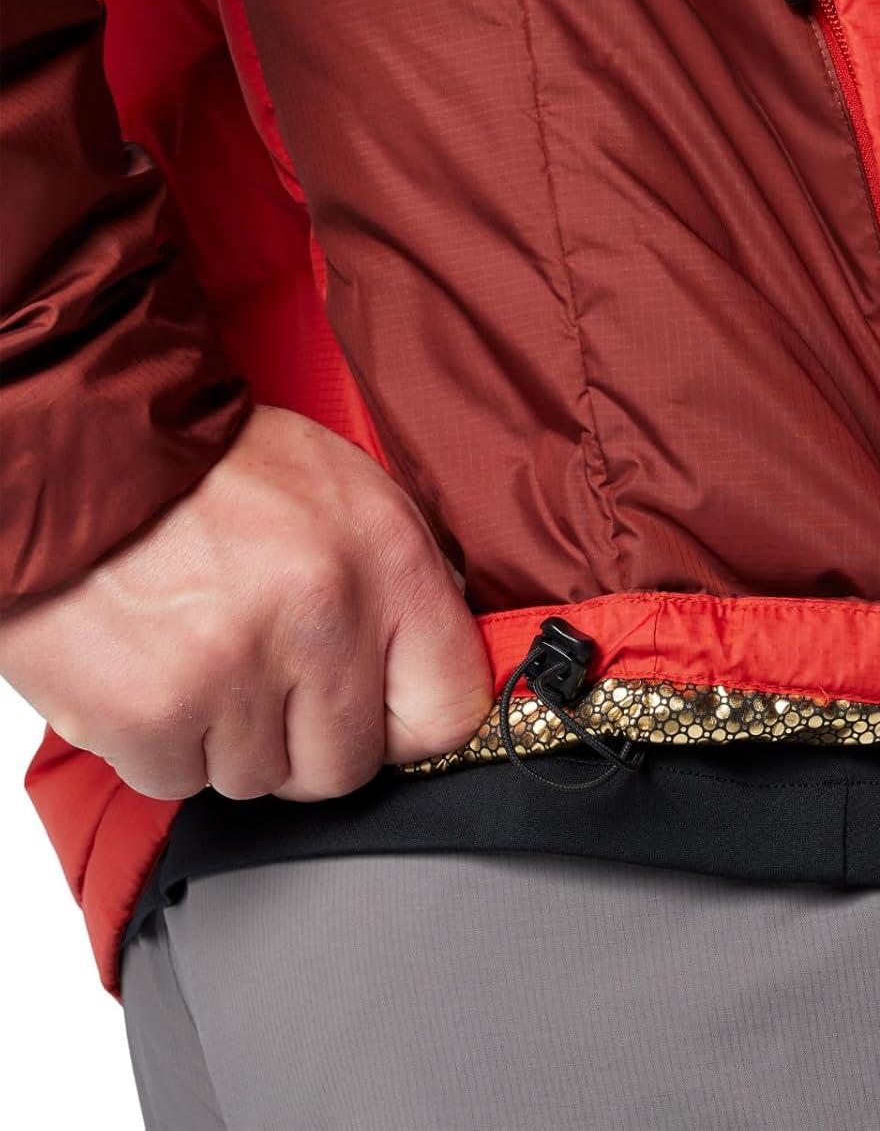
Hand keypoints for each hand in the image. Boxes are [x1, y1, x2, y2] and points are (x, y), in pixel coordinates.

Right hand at [0, 405, 490, 800]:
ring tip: (201, 652)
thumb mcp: (345, 488)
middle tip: (267, 678)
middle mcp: (322, 616)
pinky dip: (161, 743)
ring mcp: (235, 670)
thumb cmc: (215, 467)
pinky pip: (177, 780)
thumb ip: (398, 581)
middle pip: (346, 766)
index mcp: (387, 557)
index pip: (450, 707)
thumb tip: (428, 662)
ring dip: (229, 737)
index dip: (411, 725)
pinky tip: (154, 668)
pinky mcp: (151, 712)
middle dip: (307, 738)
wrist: (82, 445)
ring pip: (258, 779)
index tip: (383, 717)